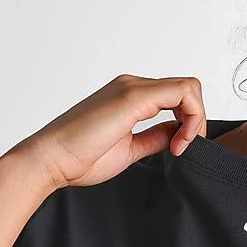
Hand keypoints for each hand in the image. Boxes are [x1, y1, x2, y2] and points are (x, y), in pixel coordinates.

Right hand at [11, 74, 207, 190]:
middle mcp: (132, 86)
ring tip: (180, 145)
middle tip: (184, 146)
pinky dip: (190, 118)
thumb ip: (155, 136)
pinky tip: (177, 143)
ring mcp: (132, 88)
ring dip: (195, 118)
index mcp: (130, 96)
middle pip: (187, 89)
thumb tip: (177, 133)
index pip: (177, 96)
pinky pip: (182, 93)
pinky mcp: (133, 96)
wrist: (50, 161)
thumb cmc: (80, 158)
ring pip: (189, 87)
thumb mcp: (131, 148)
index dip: (189, 122)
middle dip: (196, 119)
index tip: (178, 149)